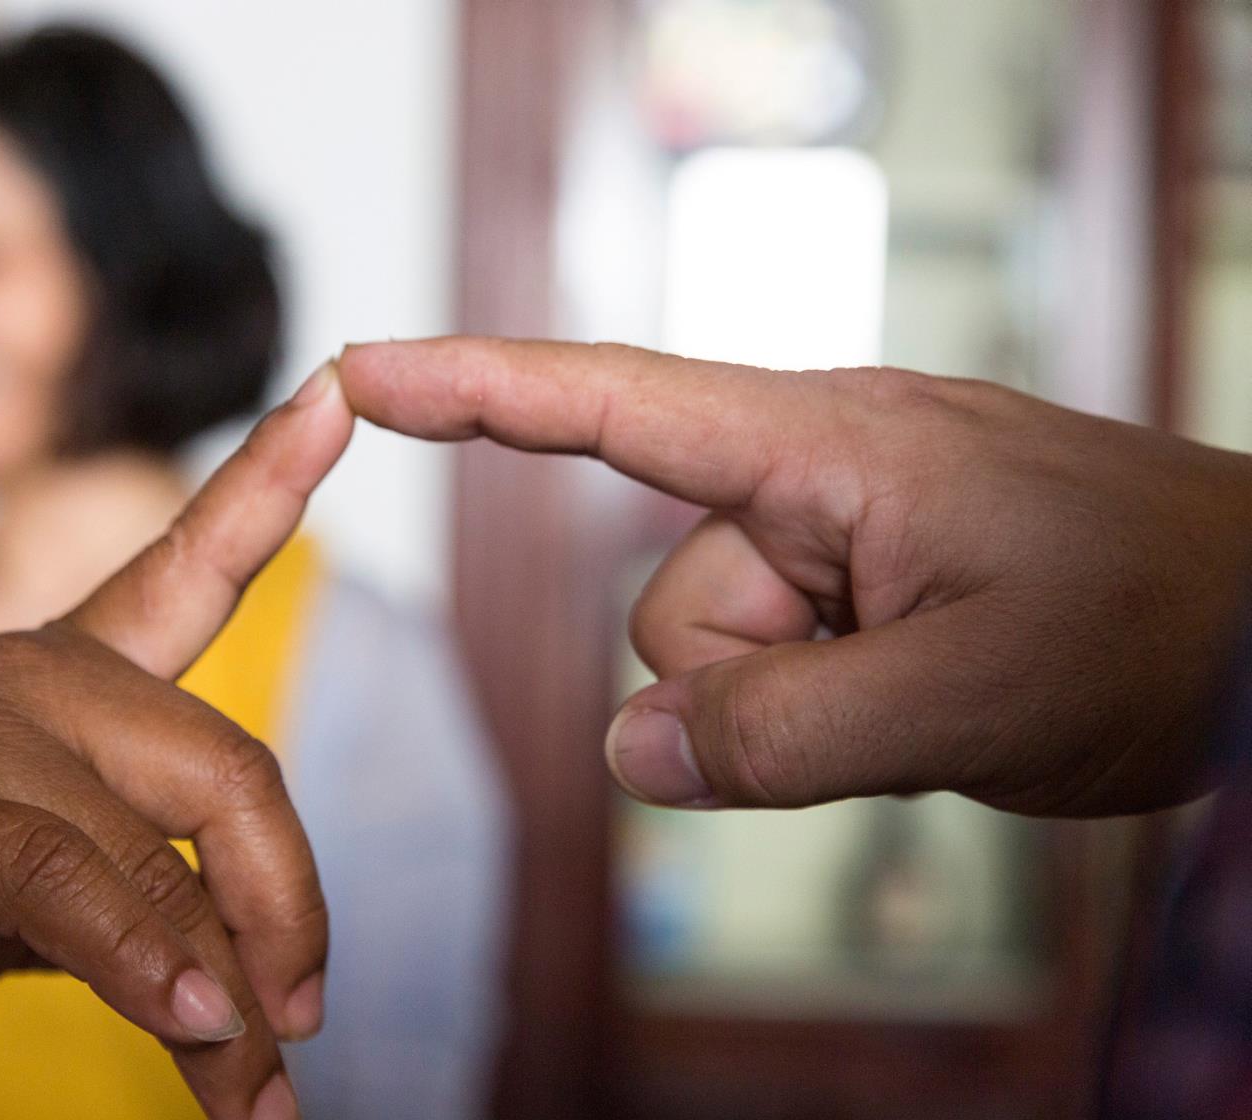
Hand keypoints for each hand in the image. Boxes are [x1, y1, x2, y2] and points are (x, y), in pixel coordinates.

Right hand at [0, 363, 352, 1119]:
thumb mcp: (33, 863)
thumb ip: (135, 880)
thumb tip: (235, 974)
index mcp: (75, 661)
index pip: (194, 554)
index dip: (272, 473)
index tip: (343, 388)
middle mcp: (41, 673)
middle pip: (232, 770)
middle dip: (287, 903)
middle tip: (301, 1015)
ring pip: (160, 854)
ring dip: (223, 994)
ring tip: (251, 1088)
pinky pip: (73, 884)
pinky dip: (145, 966)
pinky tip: (194, 1025)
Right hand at [338, 338, 1251, 816]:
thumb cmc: (1161, 618)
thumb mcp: (966, 692)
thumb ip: (780, 735)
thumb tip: (631, 754)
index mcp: (825, 446)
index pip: (612, 403)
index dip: (473, 390)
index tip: (360, 373)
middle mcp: (813, 478)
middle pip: (670, 610)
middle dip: (747, 686)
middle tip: (890, 691)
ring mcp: (839, 539)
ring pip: (719, 663)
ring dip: (795, 708)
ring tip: (926, 691)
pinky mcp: (861, 592)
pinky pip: (774, 673)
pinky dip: (821, 710)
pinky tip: (920, 694)